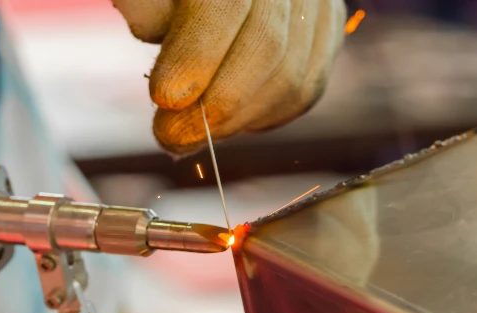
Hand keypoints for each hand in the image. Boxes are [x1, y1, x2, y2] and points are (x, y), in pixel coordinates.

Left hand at [114, 0, 347, 156]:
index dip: (196, 57)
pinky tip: (228, 121)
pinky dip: (264, 116)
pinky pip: (307, 88)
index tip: (165, 97)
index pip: (225, 7)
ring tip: (192, 132)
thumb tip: (173, 91)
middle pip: (267, 45)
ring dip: (236, 119)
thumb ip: (147, 13)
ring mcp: (315, 0)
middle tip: (171, 135)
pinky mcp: (328, 25)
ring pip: (292, 77)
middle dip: (215, 103)